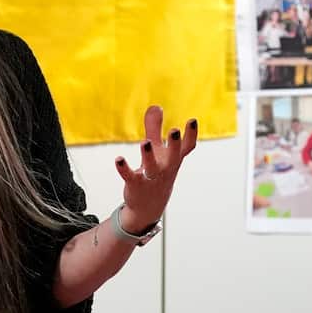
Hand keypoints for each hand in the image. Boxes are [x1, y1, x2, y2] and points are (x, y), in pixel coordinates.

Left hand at [114, 106, 197, 231]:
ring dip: (148, 155)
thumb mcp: (157, 150)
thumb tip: (156, 106)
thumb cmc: (156, 172)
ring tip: (145, 143)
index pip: (186, 148)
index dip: (191, 135)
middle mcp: (165, 168)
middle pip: (173, 157)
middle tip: (174, 131)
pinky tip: (119, 159)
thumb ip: (154, 128)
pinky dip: (124, 168)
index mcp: (173, 159)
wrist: (149, 206)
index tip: (192, 120)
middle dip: (174, 144)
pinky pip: (130, 176)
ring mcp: (151, 177)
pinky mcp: (136, 184)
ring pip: (151, 167)